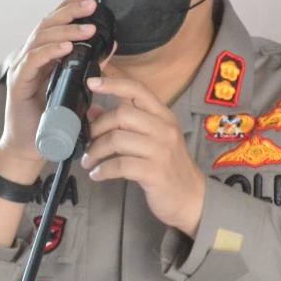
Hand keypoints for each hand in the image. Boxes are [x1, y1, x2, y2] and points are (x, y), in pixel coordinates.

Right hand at [0, 0, 100, 179]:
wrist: (30, 148)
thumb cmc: (51, 119)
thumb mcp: (75, 88)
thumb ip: (89, 67)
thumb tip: (110, 47)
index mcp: (42, 55)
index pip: (55, 23)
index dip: (70, 7)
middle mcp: (30, 57)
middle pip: (47, 24)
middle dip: (70, 12)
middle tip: (92, 4)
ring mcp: (22, 69)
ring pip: (40, 39)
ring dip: (65, 31)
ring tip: (87, 28)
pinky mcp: (18, 84)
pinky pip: (33, 62)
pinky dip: (49, 52)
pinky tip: (65, 48)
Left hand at [80, 75, 206, 237]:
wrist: (192, 197)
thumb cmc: (168, 165)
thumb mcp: (151, 139)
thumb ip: (124, 123)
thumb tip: (93, 111)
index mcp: (163, 115)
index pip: (138, 89)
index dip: (113, 84)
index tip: (92, 83)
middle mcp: (164, 128)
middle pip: (121, 114)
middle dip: (97, 127)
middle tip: (88, 141)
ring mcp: (161, 150)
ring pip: (117, 139)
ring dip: (95, 150)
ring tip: (88, 161)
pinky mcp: (155, 172)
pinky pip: (120, 165)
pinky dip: (103, 170)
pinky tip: (97, 174)